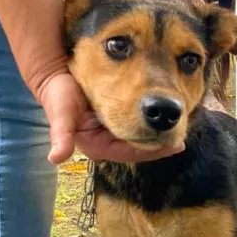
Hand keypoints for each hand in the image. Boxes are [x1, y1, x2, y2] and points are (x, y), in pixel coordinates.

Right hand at [38, 73, 183, 164]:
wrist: (55, 78)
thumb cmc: (59, 95)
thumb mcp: (62, 112)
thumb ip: (61, 134)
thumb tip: (56, 158)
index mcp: (96, 147)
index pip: (130, 153)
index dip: (153, 151)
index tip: (174, 146)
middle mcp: (105, 144)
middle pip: (139, 149)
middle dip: (159, 145)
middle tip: (181, 139)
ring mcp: (110, 134)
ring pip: (140, 139)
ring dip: (157, 136)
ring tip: (178, 130)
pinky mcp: (114, 123)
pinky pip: (137, 128)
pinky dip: (150, 125)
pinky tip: (164, 119)